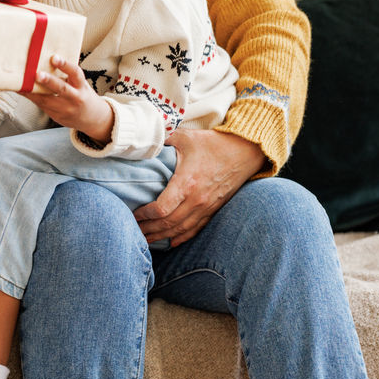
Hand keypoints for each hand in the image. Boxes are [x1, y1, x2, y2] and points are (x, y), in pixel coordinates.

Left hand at [21, 54, 112, 142]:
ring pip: (47, 100)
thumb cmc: (82, 95)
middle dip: (48, 81)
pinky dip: (31, 97)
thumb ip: (67, 75)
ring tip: (21, 83)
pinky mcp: (56, 116)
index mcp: (81, 86)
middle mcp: (75, 98)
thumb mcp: (80, 84)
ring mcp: (66, 109)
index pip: (75, 73)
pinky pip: (41, 106)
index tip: (54, 57)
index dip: (65, 65)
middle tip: (37, 74)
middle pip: (61, 88)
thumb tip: (46, 59)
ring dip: (32, 92)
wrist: (94, 119)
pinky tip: (21, 91)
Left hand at [134, 129, 265, 246]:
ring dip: (162, 236)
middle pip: (168, 223)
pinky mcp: (214, 209)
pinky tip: (171, 242)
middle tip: (132, 230)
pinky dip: (181, 237)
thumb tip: (141, 141)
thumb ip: (162, 140)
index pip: (161, 208)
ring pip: (180, 229)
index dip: (145, 215)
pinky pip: (196, 229)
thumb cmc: (213, 143)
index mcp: (187, 182)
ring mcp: (207, 207)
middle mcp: (197, 199)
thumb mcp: (185, 137)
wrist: (245, 151)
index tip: (133, 213)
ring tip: (146, 240)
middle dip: (148, 229)